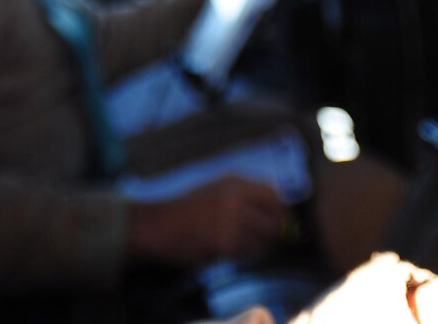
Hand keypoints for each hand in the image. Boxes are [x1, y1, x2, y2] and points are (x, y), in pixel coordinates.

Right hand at [126, 174, 290, 265]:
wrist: (157, 226)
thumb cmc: (185, 210)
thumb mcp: (214, 191)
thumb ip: (243, 197)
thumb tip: (277, 212)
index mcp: (234, 181)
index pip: (273, 194)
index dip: (280, 210)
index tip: (280, 220)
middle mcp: (235, 197)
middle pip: (275, 218)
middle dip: (275, 232)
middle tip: (268, 240)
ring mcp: (230, 221)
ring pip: (263, 239)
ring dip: (259, 246)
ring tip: (242, 245)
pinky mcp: (224, 243)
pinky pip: (246, 253)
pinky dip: (243, 255)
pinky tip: (228, 251)